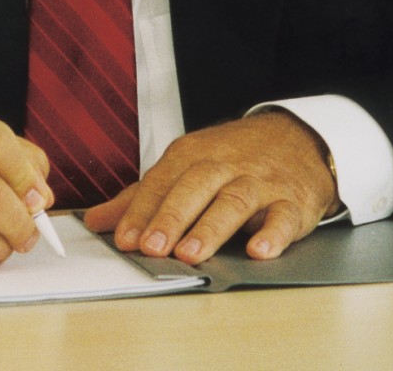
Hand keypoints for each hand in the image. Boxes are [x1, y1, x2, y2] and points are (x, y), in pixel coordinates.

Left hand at [81, 110, 339, 265]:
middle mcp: (225, 165)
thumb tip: (96, 221)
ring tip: (190, 254)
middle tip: (152, 247)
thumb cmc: (232, 159)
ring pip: (235, 200)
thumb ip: (142, 196)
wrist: (296, 139)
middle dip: (172, 217)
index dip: (142, 211)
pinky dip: (273, 234)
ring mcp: (261, 182)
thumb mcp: (185, 168)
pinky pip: (284, 216)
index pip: (162, 181)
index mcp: (193, 155)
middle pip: (195, 187)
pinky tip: (259, 251)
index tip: (124, 239)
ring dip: (212, 227)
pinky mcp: (292, 201)